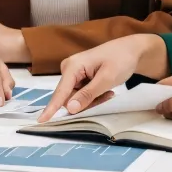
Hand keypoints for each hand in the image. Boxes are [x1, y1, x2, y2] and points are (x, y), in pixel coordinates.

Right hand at [36, 35, 166, 121]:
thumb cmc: (120, 60)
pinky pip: (81, 94)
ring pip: (76, 98)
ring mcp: (73, 73)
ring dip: (92, 100)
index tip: (41, 121)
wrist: (131, 50)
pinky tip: (105, 90)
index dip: (51, 108)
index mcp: (72, 66)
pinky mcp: (78, 77)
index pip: (60, 92)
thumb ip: (88, 94)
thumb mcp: (106, 79)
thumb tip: (69, 108)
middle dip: (86, 103)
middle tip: (107, 96)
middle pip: (69, 98)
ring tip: (108, 91)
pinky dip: (93, 96)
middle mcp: (69, 68)